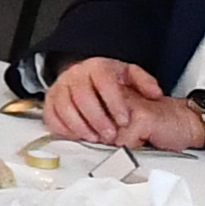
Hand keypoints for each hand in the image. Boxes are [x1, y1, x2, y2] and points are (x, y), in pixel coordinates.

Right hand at [43, 58, 204, 151]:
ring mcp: (59, 87)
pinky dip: (63, 128)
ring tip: (95, 138)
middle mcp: (75, 74)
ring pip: (64, 106)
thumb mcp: (129, 76)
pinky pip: (51, 115)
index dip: (114, 103)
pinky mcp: (50, 101)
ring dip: (80, 126)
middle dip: (97, 119)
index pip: (103, 81)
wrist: (84, 77)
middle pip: (81, 96)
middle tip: (110, 135)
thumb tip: (155, 93)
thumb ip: (144, 83)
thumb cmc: (108, 81)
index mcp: (96, 66)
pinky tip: (77, 136)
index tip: (125, 121)